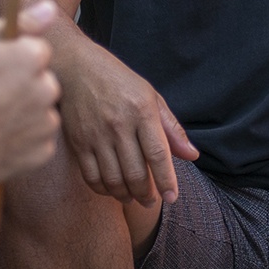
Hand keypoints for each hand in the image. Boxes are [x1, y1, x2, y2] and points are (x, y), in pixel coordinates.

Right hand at [0, 2, 62, 185]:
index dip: (12, 58)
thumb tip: (50, 8)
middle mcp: (47, 89)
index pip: (36, 50)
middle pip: (42, 79)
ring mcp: (45, 123)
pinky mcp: (41, 152)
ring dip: (23, 111)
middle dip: (21, 84)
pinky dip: (21, 138)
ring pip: (40, 109)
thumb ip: (17, 22)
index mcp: (32, 57)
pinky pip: (38, 138)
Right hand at [53, 31, 198, 204]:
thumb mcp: (151, 96)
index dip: (167, 181)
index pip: (158, 154)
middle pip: (136, 173)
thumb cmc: (118, 81)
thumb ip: (172, 129)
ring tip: (133, 199)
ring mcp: (96, 134)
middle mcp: (119, 124)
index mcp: (142, 111)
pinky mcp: (78, 141)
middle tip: (151, 202)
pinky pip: (92, 176)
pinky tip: (112, 190)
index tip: (172, 198)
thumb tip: (192, 156)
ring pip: (113, 179)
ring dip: (126, 196)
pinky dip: (103, 189)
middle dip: (147, 195)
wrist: (75, 66)